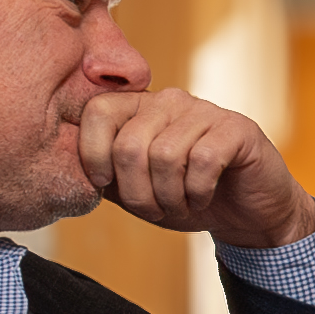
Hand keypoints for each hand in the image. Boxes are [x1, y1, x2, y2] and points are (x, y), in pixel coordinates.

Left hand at [74, 88, 314, 249]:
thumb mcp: (136, 191)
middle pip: (129, 144)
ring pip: (166, 155)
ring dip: (170, 196)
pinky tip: (204, 196)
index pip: (97, 111)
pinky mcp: (238, 129)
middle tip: (154, 209)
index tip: (105, 185)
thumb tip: (67, 168)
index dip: (93, 154)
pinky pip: (204, 160)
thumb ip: (106, 176)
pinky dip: (199, 191)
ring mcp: (205, 111)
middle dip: (137, 192)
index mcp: (139, 109)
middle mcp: (170, 101)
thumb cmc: (188, 198)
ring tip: (181, 205)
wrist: (247, 212)